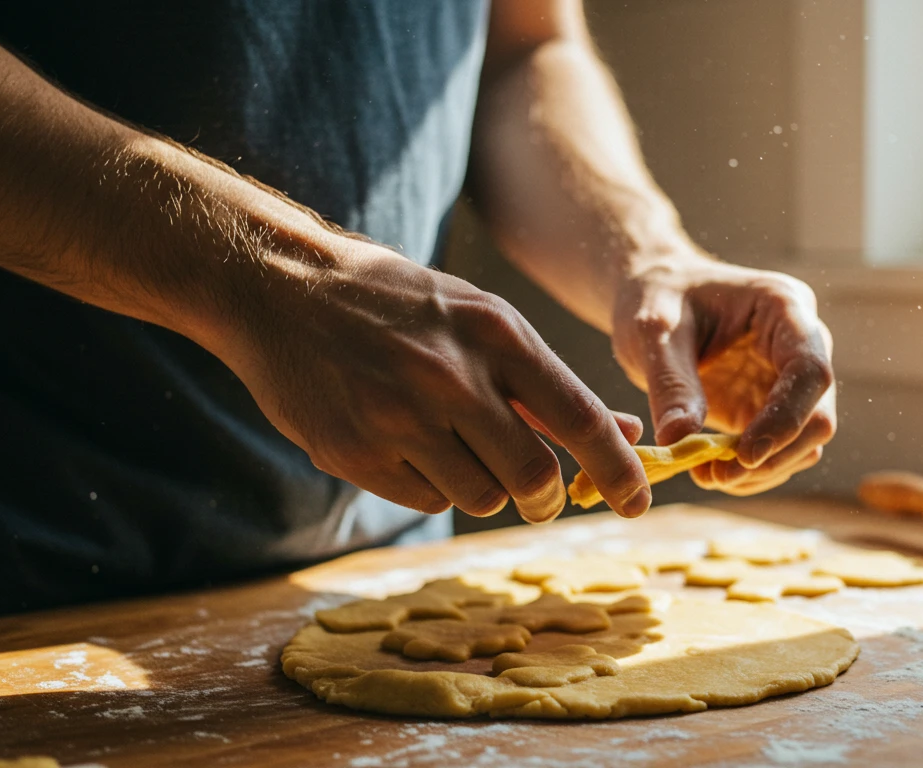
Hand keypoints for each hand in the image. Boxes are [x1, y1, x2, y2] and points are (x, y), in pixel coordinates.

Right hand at [213, 235, 651, 522]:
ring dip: (484, 487)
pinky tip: (405, 442)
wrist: (282, 289)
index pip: (579, 417)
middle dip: (547, 498)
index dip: (619, 469)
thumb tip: (620, 433)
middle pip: (535, 477)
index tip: (640, 501)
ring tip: (451, 444)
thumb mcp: (480, 321)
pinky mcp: (355, 453)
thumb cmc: (399, 305)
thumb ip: (545, 384)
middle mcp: (452, 377)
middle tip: (542, 496)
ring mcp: (399, 419)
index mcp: (496, 334)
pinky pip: (425, 500)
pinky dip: (431, 485)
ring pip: (481, 497)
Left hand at [612, 250, 835, 495]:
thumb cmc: (658, 297)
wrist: (654, 297)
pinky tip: (711, 472)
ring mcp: (790, 380)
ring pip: (805, 443)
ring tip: (706, 474)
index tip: (745, 455)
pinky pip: (779, 452)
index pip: (810, 371)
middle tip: (715, 474)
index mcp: (785, 307)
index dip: (786, 419)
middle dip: (774, 455)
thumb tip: (679, 441)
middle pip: (817, 415)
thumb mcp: (654, 331)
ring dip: (763, 471)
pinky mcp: (771, 408)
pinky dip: (751, 473)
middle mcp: (801, 345)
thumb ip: (670, 383)